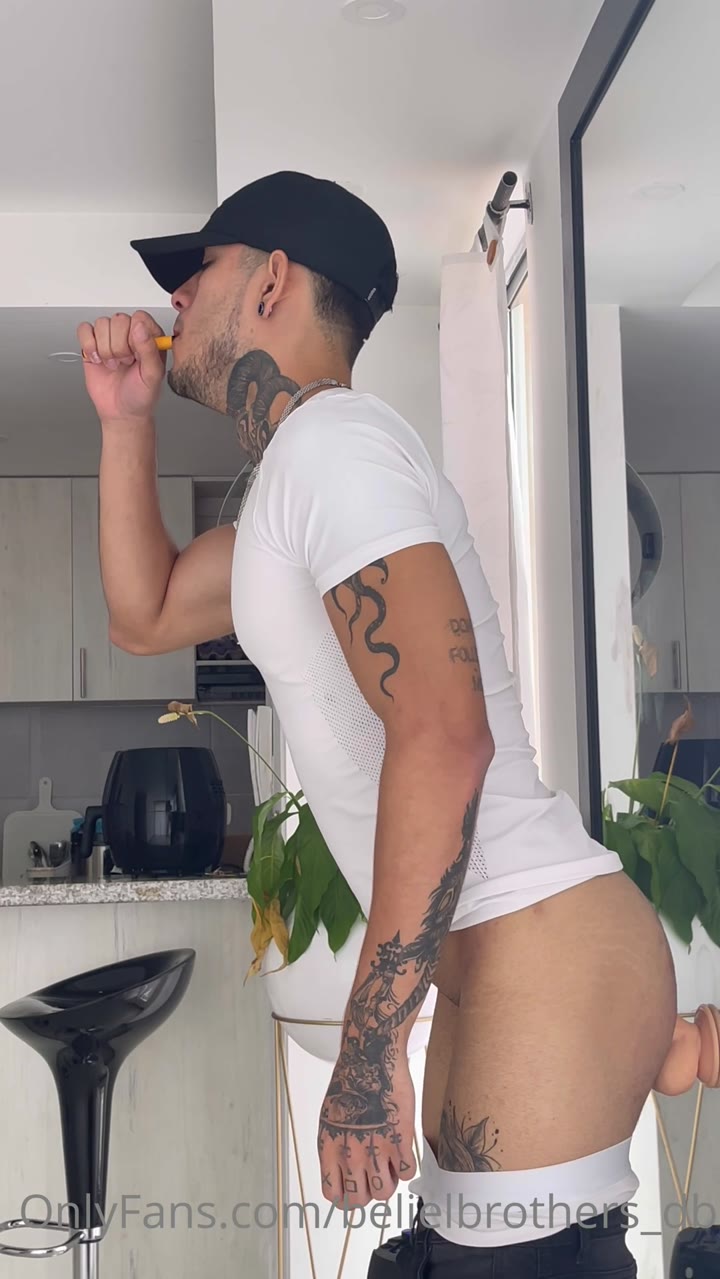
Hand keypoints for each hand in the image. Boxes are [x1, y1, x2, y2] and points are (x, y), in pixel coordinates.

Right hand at [76, 310, 166, 423]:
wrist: (121, 412)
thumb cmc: (141, 396)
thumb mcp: (152, 376)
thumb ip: (149, 349)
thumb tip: (139, 327)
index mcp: (150, 337)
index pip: (139, 317)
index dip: (134, 335)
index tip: (136, 355)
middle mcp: (130, 334)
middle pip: (118, 320)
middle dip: (118, 346)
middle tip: (124, 363)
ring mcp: (110, 338)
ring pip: (101, 323)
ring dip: (104, 348)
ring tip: (112, 364)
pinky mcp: (92, 344)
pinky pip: (84, 329)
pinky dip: (88, 345)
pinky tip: (97, 359)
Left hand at [318, 1044, 416, 1208]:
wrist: (370, 1059)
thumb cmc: (350, 1083)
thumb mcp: (330, 1118)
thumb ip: (336, 1146)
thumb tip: (343, 1168)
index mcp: (330, 1149)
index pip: (334, 1195)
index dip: (346, 1196)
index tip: (355, 1188)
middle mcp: (351, 1155)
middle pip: (360, 1200)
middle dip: (369, 1192)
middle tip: (375, 1176)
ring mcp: (376, 1150)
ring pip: (385, 1193)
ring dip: (388, 1182)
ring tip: (390, 1164)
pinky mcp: (400, 1141)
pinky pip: (406, 1173)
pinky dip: (406, 1167)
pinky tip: (403, 1151)